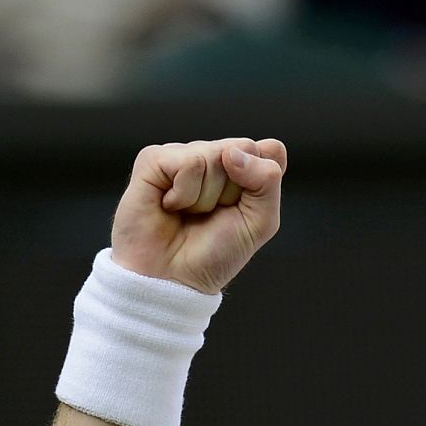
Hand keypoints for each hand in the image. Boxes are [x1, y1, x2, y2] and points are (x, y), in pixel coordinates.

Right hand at [110, 138, 287, 294]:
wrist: (173, 277)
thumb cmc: (214, 253)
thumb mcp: (260, 222)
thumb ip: (266, 181)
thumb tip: (232, 152)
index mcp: (242, 169)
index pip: (271, 150)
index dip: (263, 181)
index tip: (244, 209)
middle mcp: (213, 156)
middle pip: (243, 147)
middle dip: (234, 190)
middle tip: (214, 213)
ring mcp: (182, 155)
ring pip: (216, 154)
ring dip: (207, 197)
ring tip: (189, 212)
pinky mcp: (154, 159)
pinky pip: (188, 162)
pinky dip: (184, 194)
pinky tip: (170, 206)